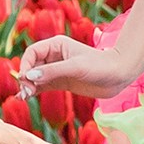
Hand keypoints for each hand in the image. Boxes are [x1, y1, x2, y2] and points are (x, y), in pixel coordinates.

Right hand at [18, 32, 139, 101]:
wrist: (119, 75)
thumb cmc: (100, 66)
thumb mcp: (75, 67)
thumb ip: (52, 72)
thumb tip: (28, 76)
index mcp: (56, 45)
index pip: (32, 53)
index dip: (25, 65)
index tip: (24, 79)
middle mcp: (54, 56)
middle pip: (31, 65)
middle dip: (26, 77)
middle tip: (25, 92)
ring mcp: (57, 70)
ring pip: (35, 77)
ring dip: (28, 86)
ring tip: (24, 97)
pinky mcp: (61, 82)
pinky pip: (42, 85)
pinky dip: (34, 91)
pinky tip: (27, 97)